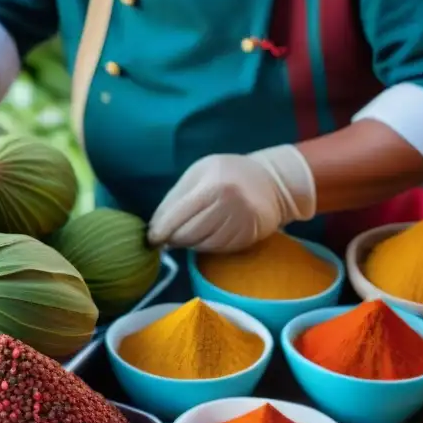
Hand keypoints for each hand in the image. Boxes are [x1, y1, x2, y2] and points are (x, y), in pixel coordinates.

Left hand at [147, 145, 316, 251]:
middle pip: (188, 234)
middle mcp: (227, 205)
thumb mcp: (198, 173)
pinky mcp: (247, 238)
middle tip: (166, 236)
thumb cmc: (227, 173)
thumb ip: (175, 197)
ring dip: (188, 243)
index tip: (151, 238)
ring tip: (185, 233)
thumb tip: (155, 226)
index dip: (160, 231)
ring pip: (201, 245)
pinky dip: (204, 245)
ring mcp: (240, 223)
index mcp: (211, 185)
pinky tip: (203, 235)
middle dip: (172, 238)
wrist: (272, 181)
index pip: (177, 216)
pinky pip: (217, 249)